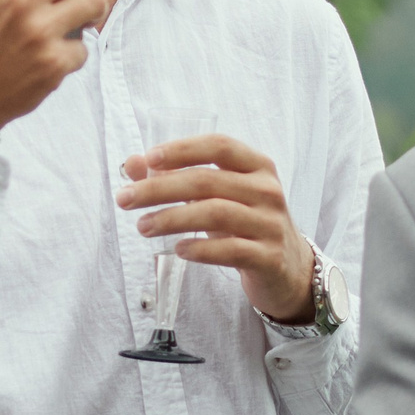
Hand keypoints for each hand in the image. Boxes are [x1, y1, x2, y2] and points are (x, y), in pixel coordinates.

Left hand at [114, 135, 316, 321]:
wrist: (289, 269)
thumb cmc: (245, 223)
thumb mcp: (218, 196)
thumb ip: (177, 177)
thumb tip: (131, 165)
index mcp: (257, 166)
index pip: (219, 146)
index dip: (182, 149)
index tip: (148, 159)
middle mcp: (267, 190)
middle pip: (207, 181)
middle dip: (159, 189)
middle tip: (125, 199)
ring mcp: (270, 224)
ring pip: (216, 213)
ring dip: (172, 219)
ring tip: (143, 226)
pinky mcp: (269, 257)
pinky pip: (230, 250)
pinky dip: (200, 248)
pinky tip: (178, 249)